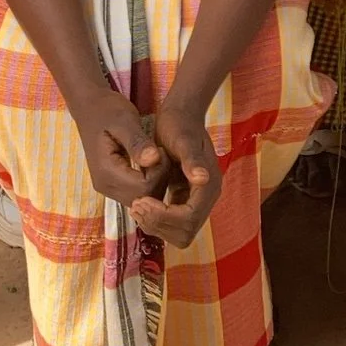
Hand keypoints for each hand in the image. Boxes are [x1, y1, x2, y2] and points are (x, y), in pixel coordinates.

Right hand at [71, 88, 221, 244]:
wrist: (90, 109)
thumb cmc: (107, 110)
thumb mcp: (125, 120)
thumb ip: (137, 142)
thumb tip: (153, 160)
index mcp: (106, 172)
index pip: (144, 187)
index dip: (159, 172)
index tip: (161, 150)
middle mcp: (105, 186)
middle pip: (144, 197)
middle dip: (159, 177)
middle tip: (160, 153)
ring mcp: (107, 188)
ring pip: (141, 198)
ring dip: (155, 180)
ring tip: (155, 156)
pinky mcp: (112, 186)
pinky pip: (136, 193)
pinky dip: (148, 181)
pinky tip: (149, 163)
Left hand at [132, 102, 222, 247]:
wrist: (181, 113)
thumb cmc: (179, 123)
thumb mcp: (181, 139)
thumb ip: (192, 160)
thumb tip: (202, 179)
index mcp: (209, 184)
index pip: (189, 219)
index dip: (164, 217)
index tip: (141, 201)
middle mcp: (207, 195)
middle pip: (185, 232)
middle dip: (159, 224)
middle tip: (136, 206)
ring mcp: (197, 198)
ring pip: (179, 232)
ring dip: (156, 224)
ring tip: (137, 205)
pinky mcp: (186, 196)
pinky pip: (173, 220)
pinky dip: (157, 218)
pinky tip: (142, 202)